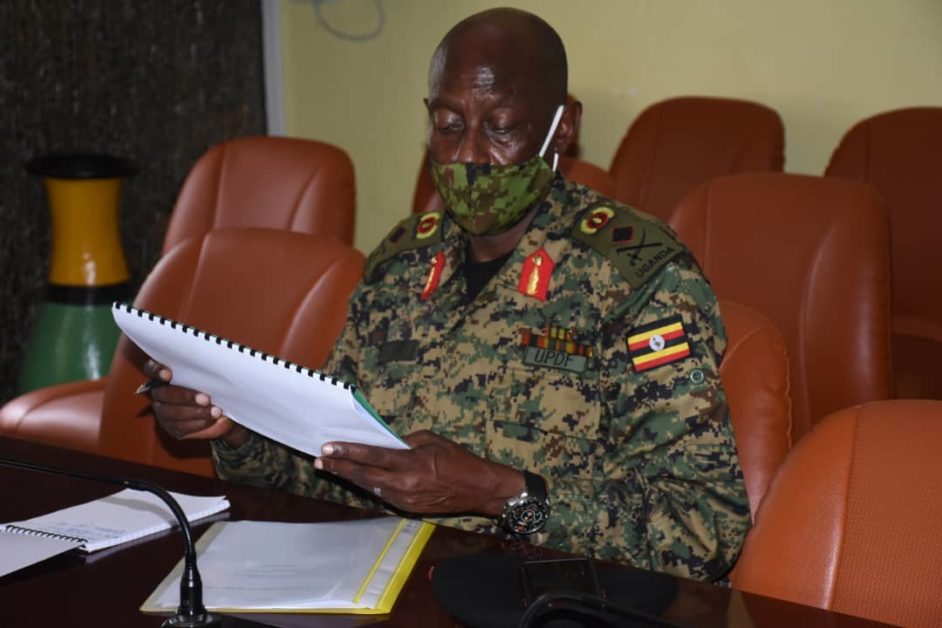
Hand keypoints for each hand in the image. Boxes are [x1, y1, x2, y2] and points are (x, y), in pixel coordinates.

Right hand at [142, 359, 247, 446]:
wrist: (223, 411)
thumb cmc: (215, 387)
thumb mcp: (212, 376)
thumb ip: (205, 370)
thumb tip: (211, 364)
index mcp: (165, 375)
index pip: (152, 369)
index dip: (157, 371)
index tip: (168, 375)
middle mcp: (160, 393)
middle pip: (164, 394)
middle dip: (186, 396)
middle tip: (206, 399)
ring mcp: (163, 412)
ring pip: (172, 413)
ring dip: (195, 412)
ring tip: (215, 412)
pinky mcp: (171, 428)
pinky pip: (180, 427)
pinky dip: (197, 423)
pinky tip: (210, 419)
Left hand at [314, 430, 523, 516]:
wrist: (479, 489)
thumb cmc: (458, 459)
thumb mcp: (432, 440)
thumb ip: (406, 442)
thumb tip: (387, 444)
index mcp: (410, 464)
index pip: (372, 456)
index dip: (348, 451)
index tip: (328, 447)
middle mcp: (403, 484)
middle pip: (364, 475)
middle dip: (340, 467)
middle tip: (320, 460)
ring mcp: (404, 499)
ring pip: (371, 487)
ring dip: (352, 477)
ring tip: (332, 467)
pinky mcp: (408, 508)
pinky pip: (384, 494)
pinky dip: (370, 485)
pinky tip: (360, 478)